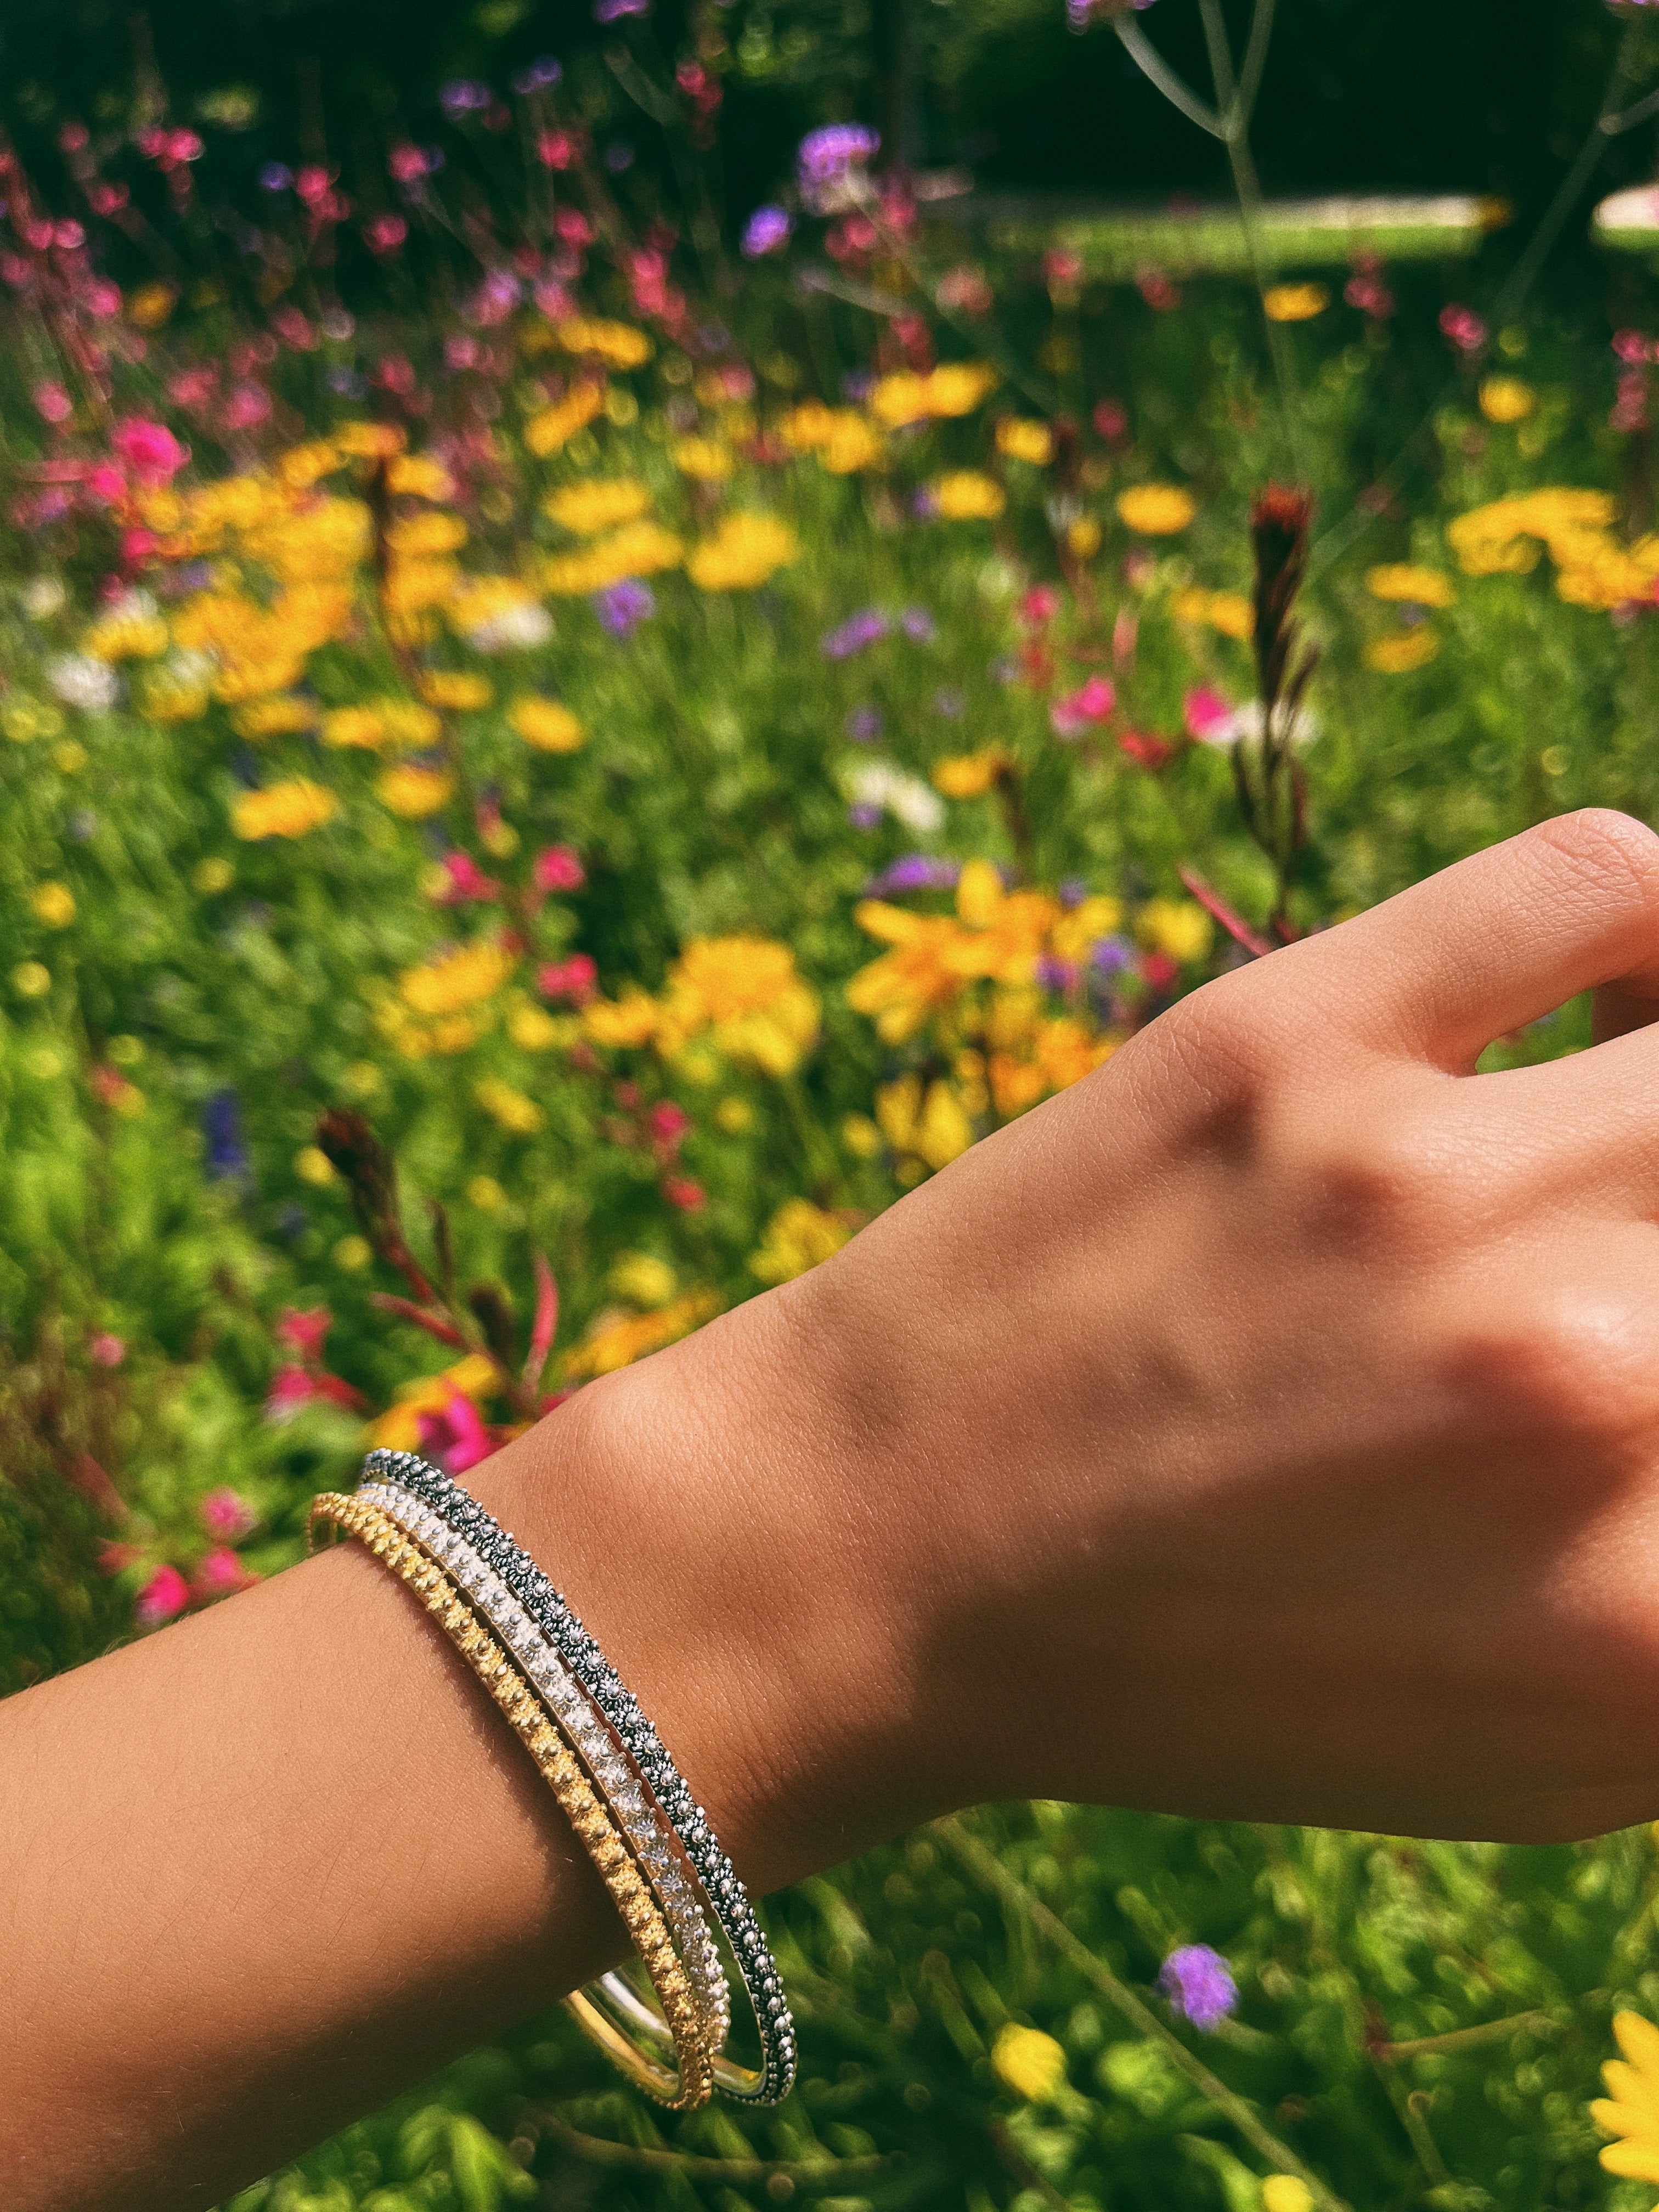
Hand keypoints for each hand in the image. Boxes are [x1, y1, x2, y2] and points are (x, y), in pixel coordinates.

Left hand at [523, 809, 1658, 1859]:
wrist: (873, 1554)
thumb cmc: (1200, 1674)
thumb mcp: (1532, 1754)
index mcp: (1657, 1618)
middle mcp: (1582, 1382)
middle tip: (1626, 1274)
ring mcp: (1431, 1182)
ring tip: (1629, 1144)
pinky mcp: (1287, 1038)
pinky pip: (1599, 881)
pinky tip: (1635, 983)